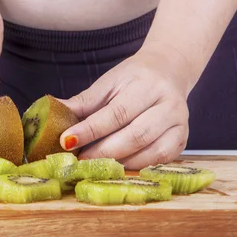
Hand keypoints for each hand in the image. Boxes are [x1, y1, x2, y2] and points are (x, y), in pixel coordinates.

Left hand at [60, 42, 190, 169]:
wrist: (169, 70)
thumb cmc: (134, 78)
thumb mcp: (109, 82)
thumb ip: (85, 101)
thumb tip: (54, 112)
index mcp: (147, 84)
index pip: (116, 112)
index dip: (90, 129)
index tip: (66, 140)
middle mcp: (168, 104)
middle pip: (134, 135)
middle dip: (102, 151)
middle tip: (79, 159)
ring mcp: (179, 123)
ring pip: (148, 151)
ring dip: (118, 162)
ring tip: (94, 165)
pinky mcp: (182, 139)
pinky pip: (160, 160)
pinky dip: (136, 166)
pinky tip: (118, 166)